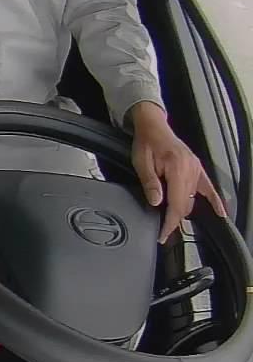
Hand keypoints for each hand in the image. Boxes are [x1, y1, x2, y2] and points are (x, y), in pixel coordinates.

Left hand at [129, 101, 226, 242]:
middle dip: (174, 221)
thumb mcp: (142, 163)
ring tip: (172, 224)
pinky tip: (221, 211)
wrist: (153, 127)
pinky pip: (209, 187)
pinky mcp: (197, 169)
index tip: (163, 234)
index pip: (177, 204)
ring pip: (193, 199)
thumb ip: (150, 183)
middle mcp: (191, 170)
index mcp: (178, 168)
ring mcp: (196, 169)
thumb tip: (156, 202)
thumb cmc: (146, 143)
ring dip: (184, 212)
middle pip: (186, 204)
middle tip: (163, 233)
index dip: (170, 222)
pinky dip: (215, 200)